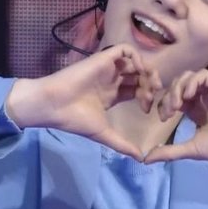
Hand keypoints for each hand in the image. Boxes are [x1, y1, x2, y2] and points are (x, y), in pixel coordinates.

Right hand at [6, 44, 160, 159]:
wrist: (54, 105)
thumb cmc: (75, 119)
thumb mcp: (103, 133)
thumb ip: (122, 144)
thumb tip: (140, 158)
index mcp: (112, 95)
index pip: (136, 90)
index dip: (146, 97)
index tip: (148, 109)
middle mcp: (112, 80)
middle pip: (139, 75)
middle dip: (150, 83)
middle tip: (154, 94)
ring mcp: (108, 68)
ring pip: (135, 62)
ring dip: (147, 70)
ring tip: (149, 84)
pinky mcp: (104, 58)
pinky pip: (125, 50)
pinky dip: (137, 57)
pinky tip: (139, 71)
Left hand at [144, 69, 207, 185]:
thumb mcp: (192, 149)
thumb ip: (170, 151)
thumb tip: (145, 159)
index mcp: (195, 110)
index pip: (173, 97)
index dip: (163, 103)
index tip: (163, 118)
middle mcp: (202, 98)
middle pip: (178, 83)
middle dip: (168, 94)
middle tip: (168, 112)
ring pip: (188, 76)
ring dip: (178, 87)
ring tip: (177, 105)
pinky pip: (203, 75)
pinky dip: (192, 82)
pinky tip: (188, 96)